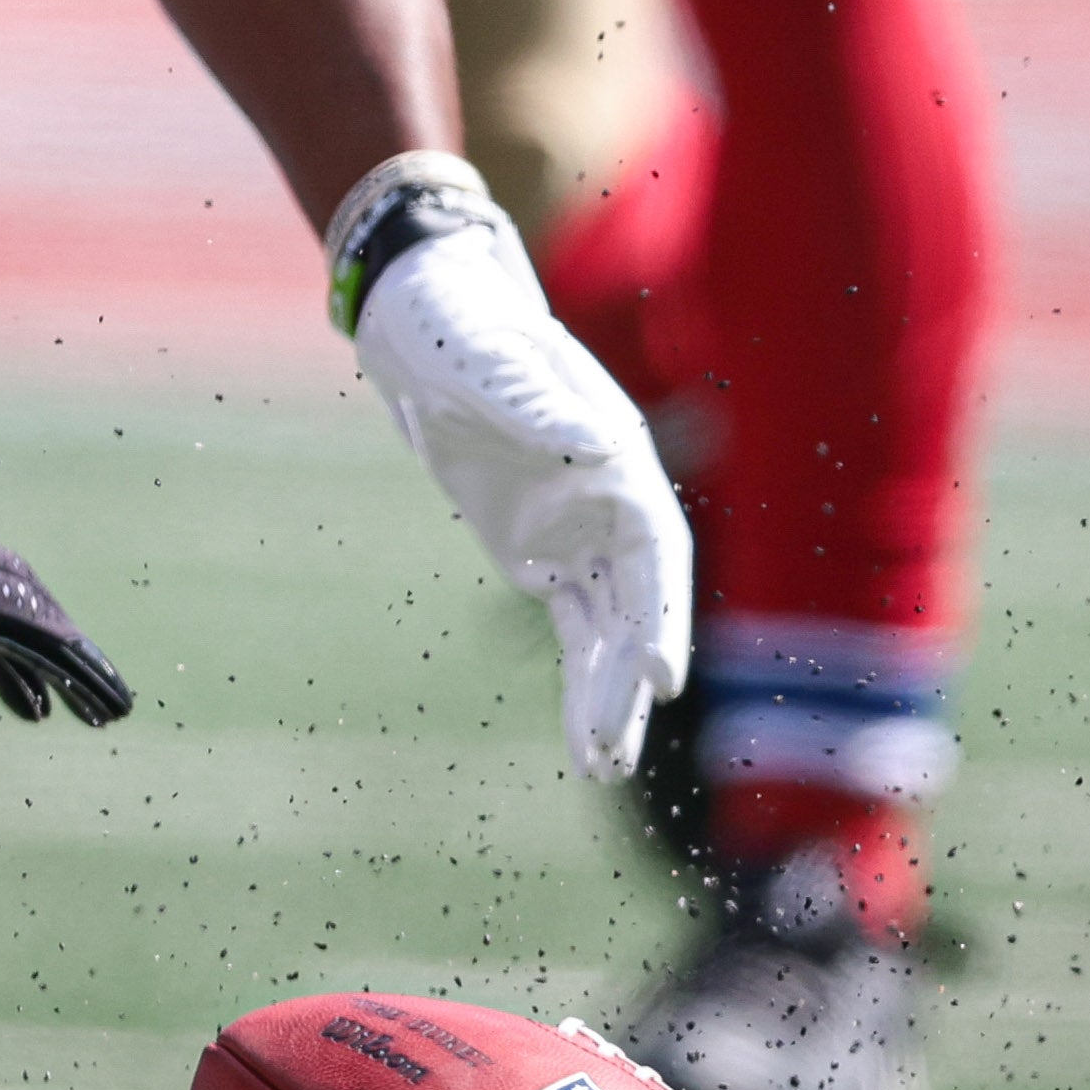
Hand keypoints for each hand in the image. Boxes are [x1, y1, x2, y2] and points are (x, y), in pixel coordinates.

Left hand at [338, 162, 691, 783]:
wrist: (427, 319)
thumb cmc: (461, 328)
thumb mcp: (486, 361)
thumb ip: (535, 403)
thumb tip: (593, 443)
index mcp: (615, 455)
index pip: (654, 551)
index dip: (662, 613)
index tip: (662, 675)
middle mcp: (611, 502)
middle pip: (637, 605)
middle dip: (630, 674)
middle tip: (617, 745)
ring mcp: (579, 534)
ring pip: (609, 631)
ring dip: (609, 697)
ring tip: (601, 770)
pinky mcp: (542, 556)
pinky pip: (573, 630)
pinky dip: (580, 684)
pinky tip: (586, 744)